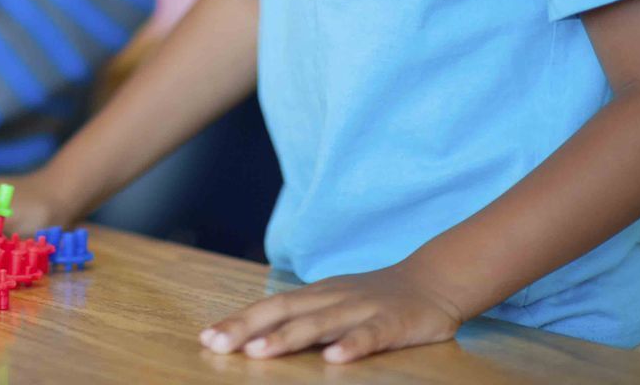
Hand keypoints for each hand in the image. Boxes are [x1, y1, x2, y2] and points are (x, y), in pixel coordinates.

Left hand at [200, 263, 466, 363]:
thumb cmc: (374, 300)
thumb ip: (302, 320)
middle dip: (247, 328)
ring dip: (287, 337)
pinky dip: (351, 345)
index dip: (238, 321)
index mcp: (314, 296)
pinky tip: (333, 358)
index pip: (268, 307)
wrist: (433, 281)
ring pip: (319, 323)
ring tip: (259, 352)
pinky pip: (369, 336)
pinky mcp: (392, 323)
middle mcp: (331, 299)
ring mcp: (361, 309)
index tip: (207, 337)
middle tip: (216, 344)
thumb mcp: (334, 305)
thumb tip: (257, 338)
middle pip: (282, 311)